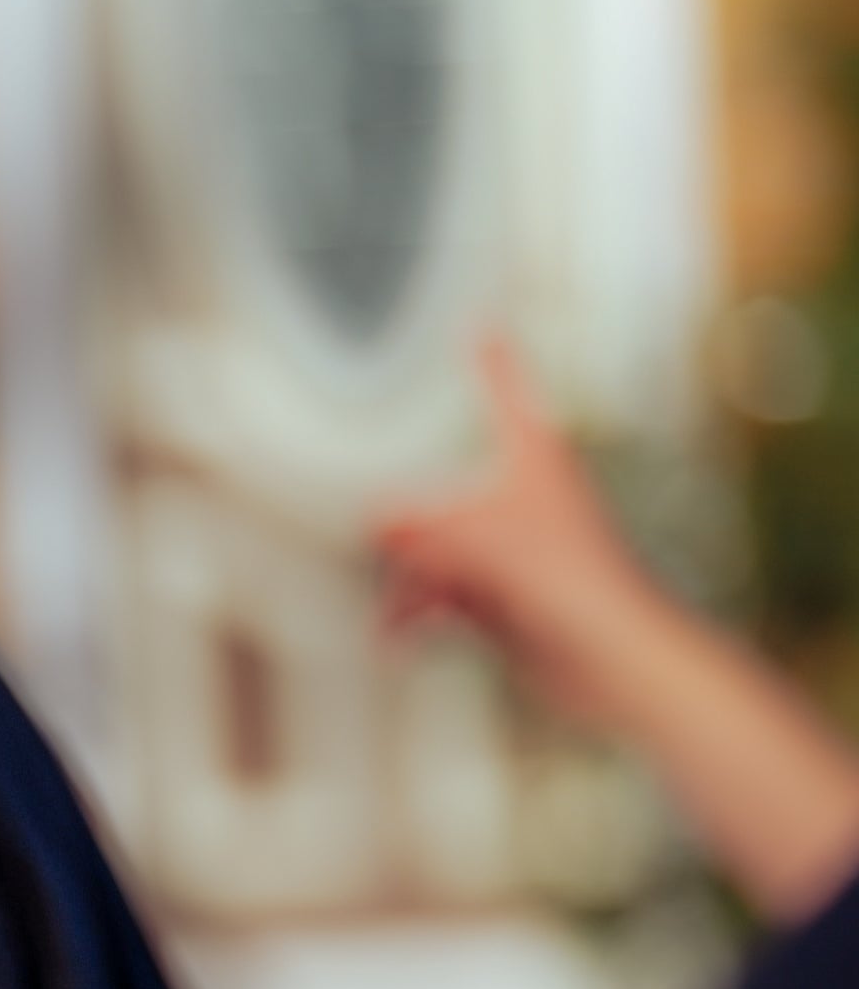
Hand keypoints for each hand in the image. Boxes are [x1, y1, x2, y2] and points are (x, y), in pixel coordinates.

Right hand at [371, 338, 671, 721]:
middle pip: (446, 492)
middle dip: (410, 530)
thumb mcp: (477, 542)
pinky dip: (418, 613)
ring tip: (393, 619)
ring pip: (437, 549)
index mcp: (537, 460)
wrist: (614, 660)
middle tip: (381, 540)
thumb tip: (374, 516)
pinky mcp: (506, 597)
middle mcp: (525, 499)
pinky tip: (400, 638)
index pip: (507, 395)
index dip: (492, 362)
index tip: (480, 328)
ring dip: (409, 584)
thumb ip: (417, 525)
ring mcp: (514, 550)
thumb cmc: (569, 587)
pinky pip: (443, 592)